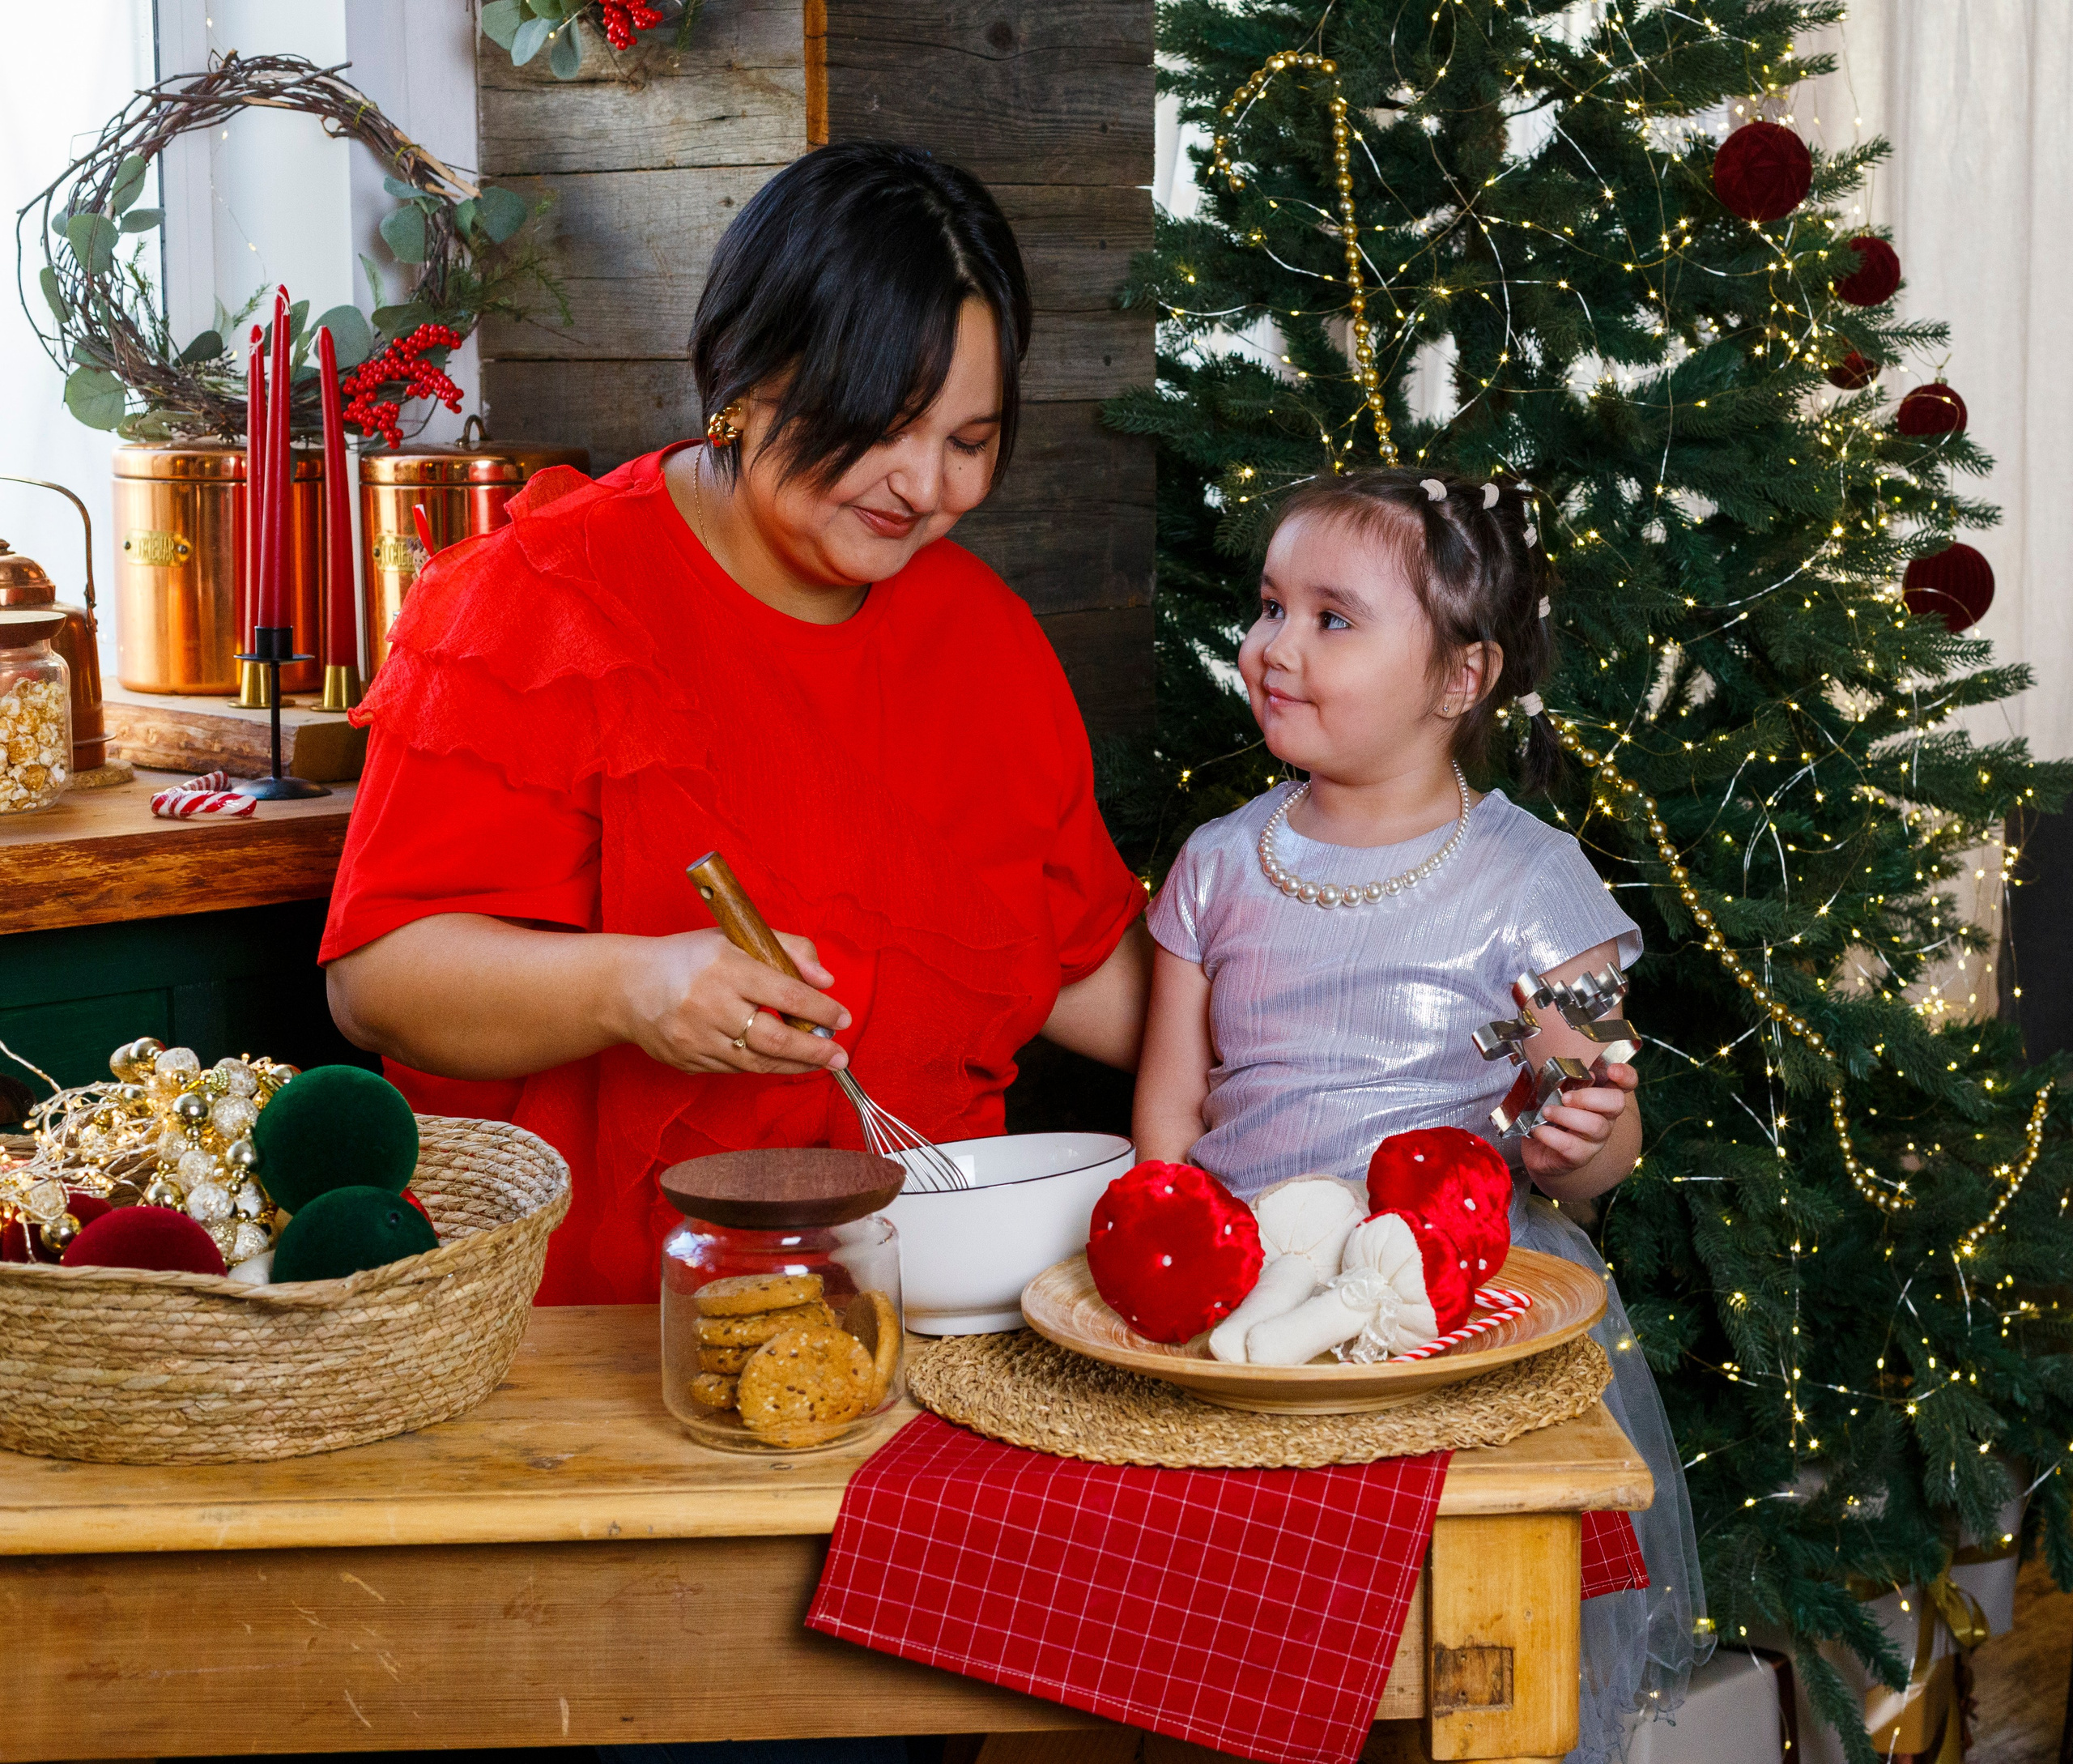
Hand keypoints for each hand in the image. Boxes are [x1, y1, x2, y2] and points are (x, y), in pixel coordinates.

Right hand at [607, 928, 851, 1076]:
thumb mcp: (736, 937)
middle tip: (840, 1054)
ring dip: (795, 1064)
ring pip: (757, 1060)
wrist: (626, 987)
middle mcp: (709, 1004)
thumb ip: (788, 949)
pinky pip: (736, 1068)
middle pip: (775, 1037)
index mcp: (725, 966)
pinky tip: (782, 1059)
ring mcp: (696, 1038)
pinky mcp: (688, 1061)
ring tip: (821, 1062)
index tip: (843, 1017)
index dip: (821, 1009)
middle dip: (815, 1049)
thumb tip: (826, 981)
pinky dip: (763, 1064)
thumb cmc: (690, 958)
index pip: (785, 994)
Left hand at [1520, 1062, 1636, 1179]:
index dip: (1625, 1075)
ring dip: (1566, 1115)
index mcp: (1601, 1097)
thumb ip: (1562, 1080)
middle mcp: (1605, 1118)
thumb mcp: (1553, 1092)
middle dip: (1589, 1096)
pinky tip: (1538, 1130)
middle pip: (1616, 1103)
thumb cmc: (1548, 1116)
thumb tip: (1567, 1071)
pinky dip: (1551, 1135)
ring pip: (1595, 1125)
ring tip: (1546, 1112)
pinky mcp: (1579, 1157)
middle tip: (1564, 1097)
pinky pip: (1571, 1146)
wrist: (1537, 1150)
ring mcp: (1595, 1140)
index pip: (1626, 1084)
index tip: (1612, 1070)